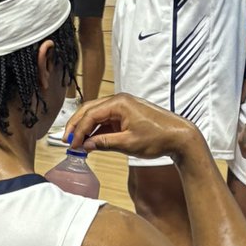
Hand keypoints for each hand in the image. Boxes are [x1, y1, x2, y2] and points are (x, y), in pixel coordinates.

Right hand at [66, 92, 205, 163]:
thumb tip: (85, 145)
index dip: (78, 131)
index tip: (72, 145)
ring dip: (86, 128)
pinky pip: (106, 120)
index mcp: (119, 103)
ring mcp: (123, 106)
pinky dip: (97, 130)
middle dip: (77, 126)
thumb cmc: (158, 138)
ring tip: (76, 142)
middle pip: (89, 110)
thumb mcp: (128, 144)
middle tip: (67, 140)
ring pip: (96, 114)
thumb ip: (104, 143)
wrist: (179, 137)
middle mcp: (119, 100)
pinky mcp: (126, 114)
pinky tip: (90, 141)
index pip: (90, 115)